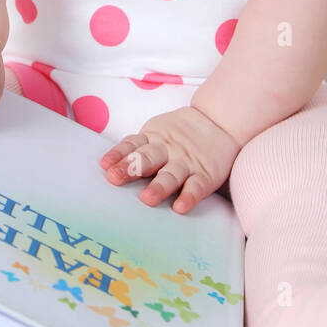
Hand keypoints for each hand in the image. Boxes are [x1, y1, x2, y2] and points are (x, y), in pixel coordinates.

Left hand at [98, 105, 241, 214]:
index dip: (118, 154)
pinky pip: (197, 186)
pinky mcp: (205, 174)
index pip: (132, 145)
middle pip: (147, 158)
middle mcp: (167, 150)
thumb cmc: (180, 134)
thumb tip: (108, 169)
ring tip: (147, 199)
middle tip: (115, 178)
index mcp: (153, 138)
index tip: (105, 165)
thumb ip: (138, 148)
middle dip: (131, 168)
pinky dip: (189, 196)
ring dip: (159, 186)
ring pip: (171, 174)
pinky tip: (180, 207)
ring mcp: (187, 162)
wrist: (220, 120)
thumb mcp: (157, 133)